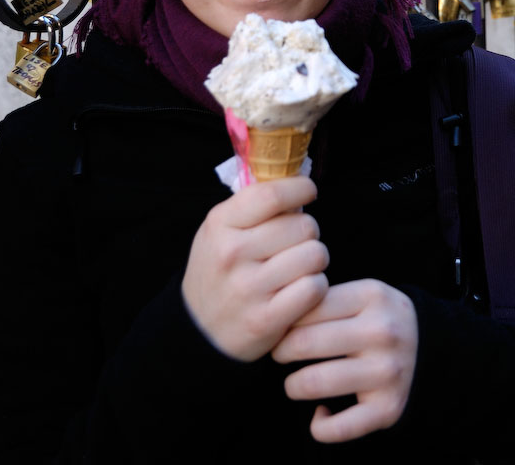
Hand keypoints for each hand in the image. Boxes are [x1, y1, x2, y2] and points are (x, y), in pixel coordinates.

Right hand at [181, 177, 328, 361]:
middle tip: (296, 242)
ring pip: (314, 255)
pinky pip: (314, 288)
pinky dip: (316, 287)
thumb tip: (298, 183)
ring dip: (315, 259)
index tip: (308, 191)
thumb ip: (254, 205)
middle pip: (303, 225)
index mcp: (221, 223)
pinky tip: (301, 288)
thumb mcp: (220, 229)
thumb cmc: (219, 271)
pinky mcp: (265, 319)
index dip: (301, 188)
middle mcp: (232, 253)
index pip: (273, 194)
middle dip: (308, 231)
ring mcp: (248, 288)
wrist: (197, 330)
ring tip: (299, 265)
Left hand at [271, 279, 417, 442]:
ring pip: (313, 382)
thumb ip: (324, 299)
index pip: (307, 307)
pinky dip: (319, 426)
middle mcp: (383, 331)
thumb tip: (277, 317)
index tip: (282, 329)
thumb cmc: (377, 319)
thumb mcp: (360, 295)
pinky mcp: (389, 408)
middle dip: (281, 351)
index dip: (285, 320)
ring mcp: (388, 371)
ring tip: (295, 384)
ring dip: (293, 386)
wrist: (430, 348)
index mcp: (372, 296)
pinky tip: (320, 414)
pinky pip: (338, 427)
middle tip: (280, 354)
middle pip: (304, 343)